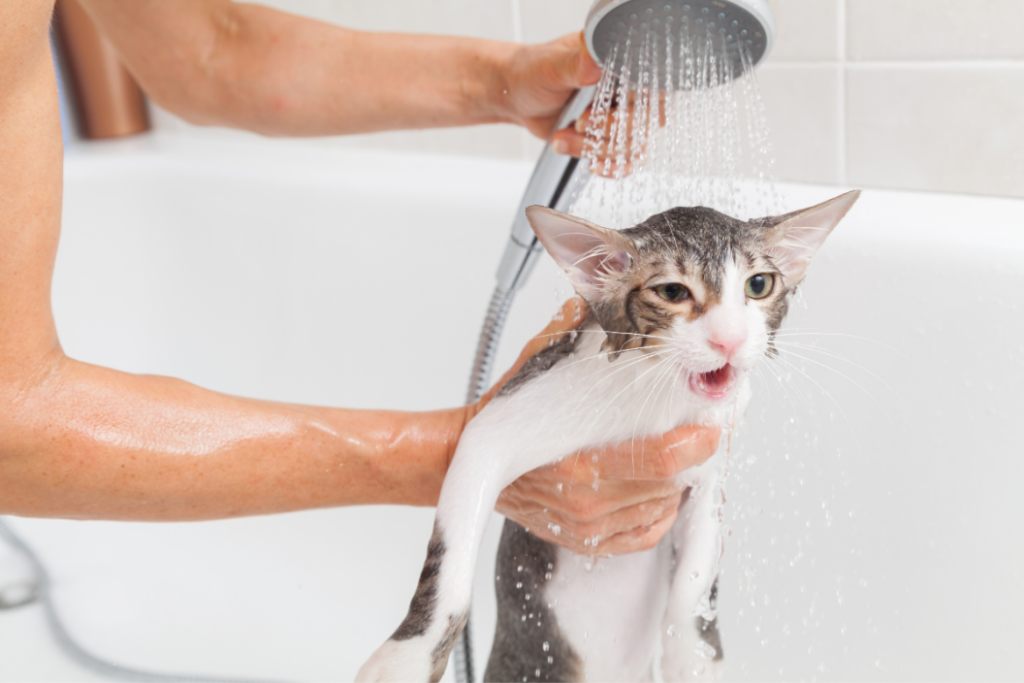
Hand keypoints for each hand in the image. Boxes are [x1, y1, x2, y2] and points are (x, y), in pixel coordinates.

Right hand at [473, 298, 720, 555]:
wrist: (475, 464)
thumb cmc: (507, 418)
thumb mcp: (534, 367)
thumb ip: (567, 334)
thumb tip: (590, 301)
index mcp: (580, 461)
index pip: (665, 459)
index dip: (699, 441)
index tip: (711, 423)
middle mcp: (588, 501)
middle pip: (672, 482)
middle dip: (692, 455)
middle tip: (698, 429)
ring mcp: (590, 527)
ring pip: (665, 505)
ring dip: (676, 481)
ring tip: (669, 451)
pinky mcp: (590, 543)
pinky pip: (648, 531)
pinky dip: (659, 508)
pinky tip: (651, 484)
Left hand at [498, 33, 666, 178]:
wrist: (517, 96)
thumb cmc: (534, 73)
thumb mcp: (551, 66)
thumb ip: (574, 64)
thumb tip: (594, 60)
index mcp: (620, 65)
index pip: (650, 87)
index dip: (628, 104)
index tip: (596, 108)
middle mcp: (626, 91)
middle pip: (643, 122)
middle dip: (607, 129)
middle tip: (579, 122)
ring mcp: (620, 118)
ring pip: (633, 147)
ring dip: (596, 149)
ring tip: (563, 139)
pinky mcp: (610, 140)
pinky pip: (625, 162)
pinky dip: (608, 167)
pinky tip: (589, 162)